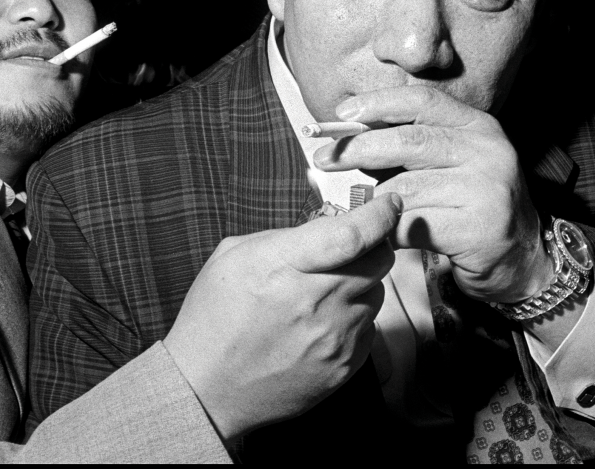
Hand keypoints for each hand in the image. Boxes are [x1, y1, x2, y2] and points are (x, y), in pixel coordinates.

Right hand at [163, 193, 400, 441]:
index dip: (379, 214)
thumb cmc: (215, 318)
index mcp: (284, 265)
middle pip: (379, 261)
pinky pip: (369, 328)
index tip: (387, 204)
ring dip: (360, 285)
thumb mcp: (233, 256)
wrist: (207, 389)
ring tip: (322, 295)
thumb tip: (325, 225)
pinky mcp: (345, 366)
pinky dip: (353, 319)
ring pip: (376, 294)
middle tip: (351, 248)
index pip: (354, 233)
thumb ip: (284, 236)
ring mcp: (335, 337)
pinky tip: (320, 325)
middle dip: (373, 246)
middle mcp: (317, 301)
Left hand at [313, 86, 552, 303]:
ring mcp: (486, 188)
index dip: (377, 103)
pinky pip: (412, 224)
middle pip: (407, 141)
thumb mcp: (451, 162)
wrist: (521, 258)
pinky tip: (380, 234)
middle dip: (357, 148)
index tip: (342, 113)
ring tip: (360, 209)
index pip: (421, 100)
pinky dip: (388, 230)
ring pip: (405, 188)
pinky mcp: (478, 227)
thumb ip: (410, 145)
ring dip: (372, 200)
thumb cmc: (470, 206)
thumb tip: (349, 133)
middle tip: (324, 158)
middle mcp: (487, 151)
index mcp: (478, 126)